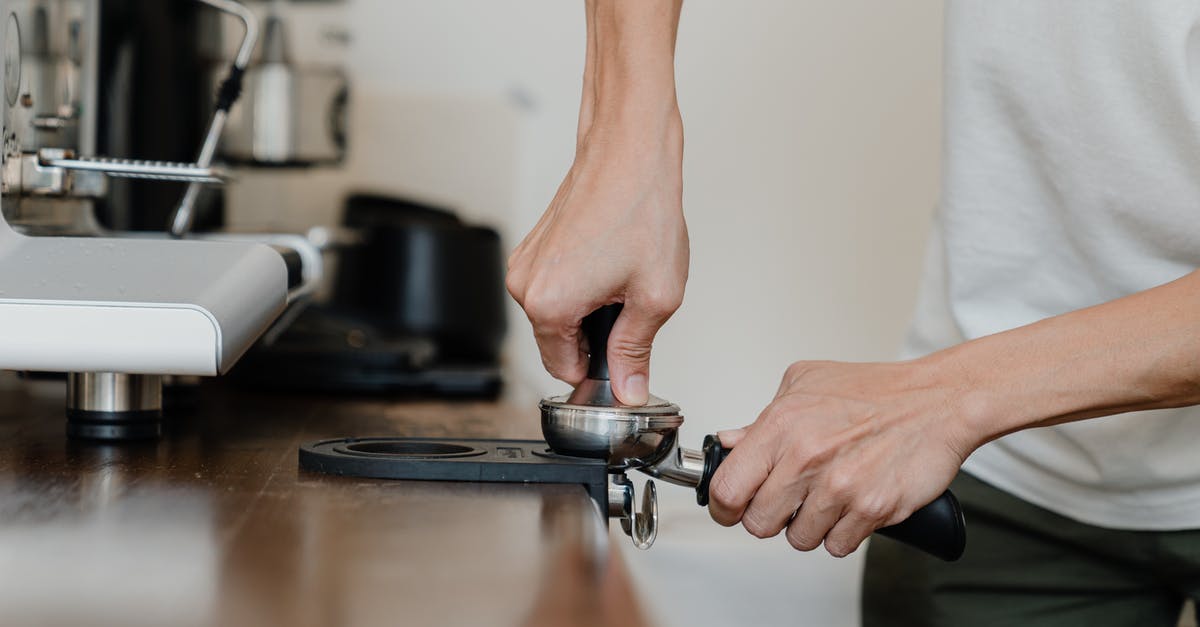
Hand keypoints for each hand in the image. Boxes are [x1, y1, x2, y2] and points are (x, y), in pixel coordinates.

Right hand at [506, 115, 687, 404]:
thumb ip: (635, 352)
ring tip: (621, 272)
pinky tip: (608, 257)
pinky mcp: (532, 246)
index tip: (625, 354)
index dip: (601, 370)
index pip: (566, 371)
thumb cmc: (641, 210)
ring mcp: (524, 264)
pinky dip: (582, 283)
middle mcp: (524, 286)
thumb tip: (628, 389)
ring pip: (558, 314)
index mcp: (549, 305)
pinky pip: (556, 286)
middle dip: (597, 334)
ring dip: (591, 307)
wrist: (630, 151)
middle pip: (560, 343)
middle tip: (631, 300)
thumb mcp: (655, 297)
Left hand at [707, 359, 978, 556]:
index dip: (724, 506)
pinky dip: (842, 532)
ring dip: (809, 526)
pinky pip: (837, 545)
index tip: (732, 507)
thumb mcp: (805, 383)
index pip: (727, 488)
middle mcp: (806, 457)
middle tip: (787, 502)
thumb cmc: (875, 391)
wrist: (938, 401)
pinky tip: (851, 505)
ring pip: (798, 539)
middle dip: (769, 517)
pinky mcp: (871, 509)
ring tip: (826, 498)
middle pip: (758, 523)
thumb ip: (762, 419)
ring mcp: (839, 487)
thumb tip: (730, 444)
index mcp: (781, 425)